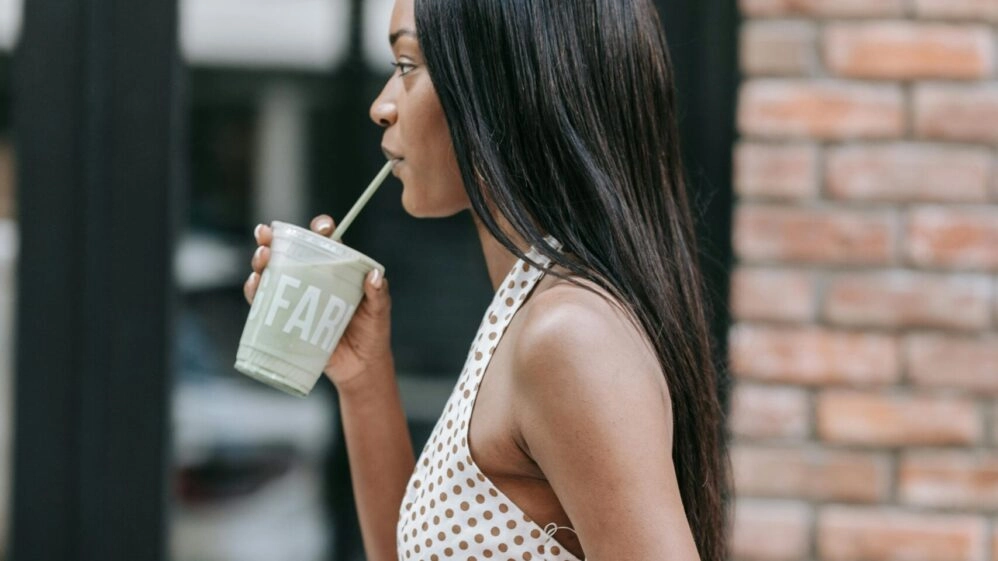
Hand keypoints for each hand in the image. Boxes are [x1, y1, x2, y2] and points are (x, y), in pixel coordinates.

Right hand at [244, 215, 394, 389]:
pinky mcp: (284, 318)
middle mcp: (313, 278)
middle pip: (289, 252)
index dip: (321, 229)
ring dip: (261, 262)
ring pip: (272, 272)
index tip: (322, 227)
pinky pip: (264, 301)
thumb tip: (375, 277)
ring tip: (261, 258)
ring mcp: (296, 297)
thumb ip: (378, 295)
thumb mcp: (379, 312)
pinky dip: (255, 291)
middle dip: (274, 240)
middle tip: (266, 238)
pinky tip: (255, 284)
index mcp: (337, 269)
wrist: (360, 366)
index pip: (326, 242)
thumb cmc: (372, 333)